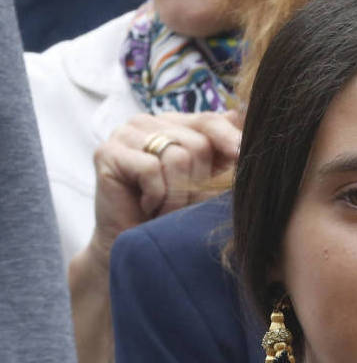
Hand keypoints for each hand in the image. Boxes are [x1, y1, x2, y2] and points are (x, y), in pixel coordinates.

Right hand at [90, 110, 240, 266]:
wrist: (136, 247)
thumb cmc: (174, 216)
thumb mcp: (206, 182)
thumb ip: (221, 149)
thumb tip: (243, 115)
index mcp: (176, 125)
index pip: (209, 121)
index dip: (229, 138)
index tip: (242, 155)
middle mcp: (149, 123)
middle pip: (197, 143)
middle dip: (197, 183)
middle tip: (182, 205)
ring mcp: (125, 133)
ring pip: (177, 156)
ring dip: (177, 194)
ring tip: (164, 209)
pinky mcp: (107, 152)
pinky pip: (151, 168)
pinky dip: (156, 195)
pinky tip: (146, 205)